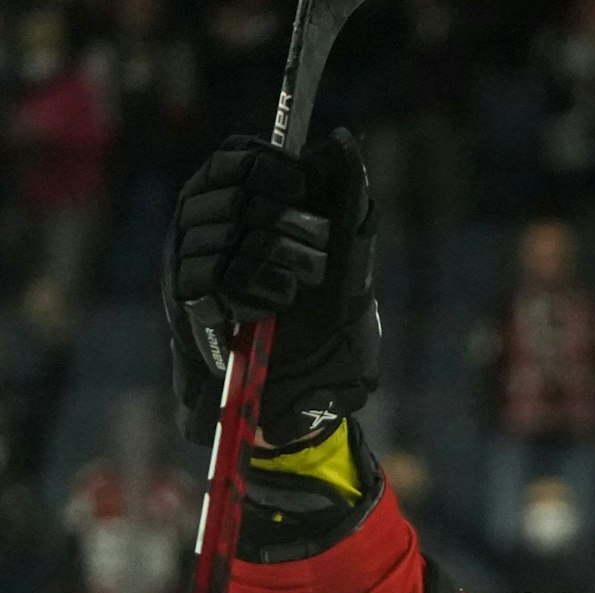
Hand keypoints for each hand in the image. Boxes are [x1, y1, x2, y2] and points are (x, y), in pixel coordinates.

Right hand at [165, 128, 379, 448]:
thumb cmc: (324, 321)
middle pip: (235, 195)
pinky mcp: (188, 306)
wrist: (304, 391)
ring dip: (283, 257)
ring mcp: (186, 266)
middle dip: (287, 219)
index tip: (302, 187)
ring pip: (230, 234)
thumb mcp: (347, 257)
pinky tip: (278, 303)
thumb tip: (341, 138)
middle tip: (316, 249)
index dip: (270, 165)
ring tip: (302, 284)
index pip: (235, 158)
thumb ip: (345, 200)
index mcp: (232, 206)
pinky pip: (221, 276)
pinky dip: (263, 287)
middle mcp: (198, 228)